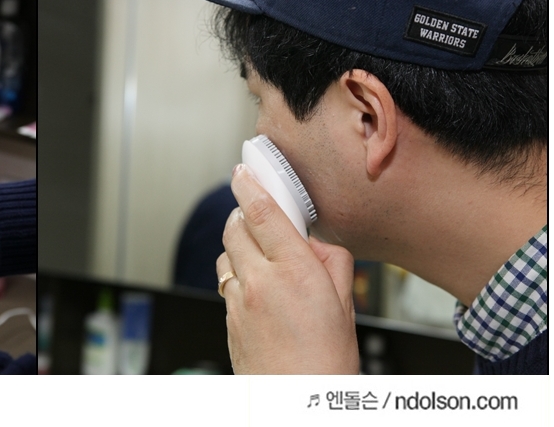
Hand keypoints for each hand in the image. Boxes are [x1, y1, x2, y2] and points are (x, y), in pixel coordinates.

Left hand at [216, 164, 358, 373]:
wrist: (298, 403)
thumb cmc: (326, 362)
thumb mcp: (346, 304)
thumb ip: (332, 262)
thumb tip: (315, 243)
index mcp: (293, 271)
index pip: (262, 211)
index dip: (250, 184)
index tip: (244, 170)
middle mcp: (259, 281)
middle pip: (235, 227)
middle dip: (244, 213)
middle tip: (261, 214)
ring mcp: (237, 301)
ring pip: (227, 254)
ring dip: (239, 245)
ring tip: (264, 256)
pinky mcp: (227, 318)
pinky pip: (226, 283)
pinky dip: (238, 275)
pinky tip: (260, 289)